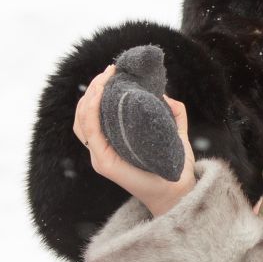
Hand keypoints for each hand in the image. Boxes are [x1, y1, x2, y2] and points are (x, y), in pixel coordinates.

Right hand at [73, 65, 197, 217]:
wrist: (180, 191)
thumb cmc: (175, 165)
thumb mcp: (174, 134)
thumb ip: (172, 113)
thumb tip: (165, 94)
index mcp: (112, 143)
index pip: (93, 114)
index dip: (98, 92)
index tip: (112, 71)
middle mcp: (101, 150)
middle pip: (84, 114)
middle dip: (93, 89)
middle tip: (109, 70)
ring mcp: (100, 157)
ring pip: (82, 121)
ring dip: (90, 96)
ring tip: (104, 79)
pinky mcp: (104, 163)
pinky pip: (91, 133)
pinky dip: (91, 112)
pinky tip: (99, 96)